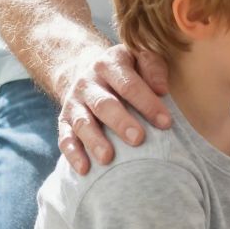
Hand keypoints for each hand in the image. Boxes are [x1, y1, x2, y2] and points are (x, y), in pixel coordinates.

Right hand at [57, 42, 171, 172]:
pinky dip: (73, 154)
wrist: (89, 72)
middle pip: (104, 104)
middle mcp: (88, 82)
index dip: (147, 102)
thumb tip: (162, 89)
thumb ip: (153, 67)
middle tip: (138, 139)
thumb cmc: (127, 70)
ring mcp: (74, 103)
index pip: (128, 83)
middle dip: (121, 122)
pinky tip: (85, 169)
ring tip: (108, 158)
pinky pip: (66, 138)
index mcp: (109, 64)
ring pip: (83, 123)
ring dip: (95, 141)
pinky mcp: (64, 121)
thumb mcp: (140, 58)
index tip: (165, 122)